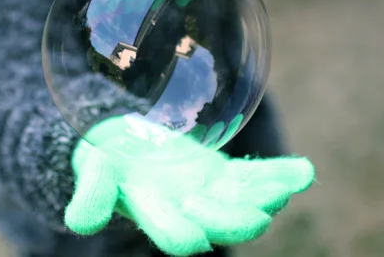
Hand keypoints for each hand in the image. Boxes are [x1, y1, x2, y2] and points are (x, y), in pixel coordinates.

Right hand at [64, 114, 314, 255]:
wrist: (126, 144)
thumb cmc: (105, 156)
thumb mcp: (92, 167)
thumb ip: (91, 191)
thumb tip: (80, 223)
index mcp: (152, 210)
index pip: (167, 229)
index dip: (179, 233)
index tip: (193, 238)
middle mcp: (185, 207)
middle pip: (213, 219)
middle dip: (233, 221)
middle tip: (256, 218)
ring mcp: (209, 190)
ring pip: (241, 199)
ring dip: (265, 196)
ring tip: (287, 186)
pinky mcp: (224, 172)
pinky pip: (254, 176)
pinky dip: (279, 174)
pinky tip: (303, 172)